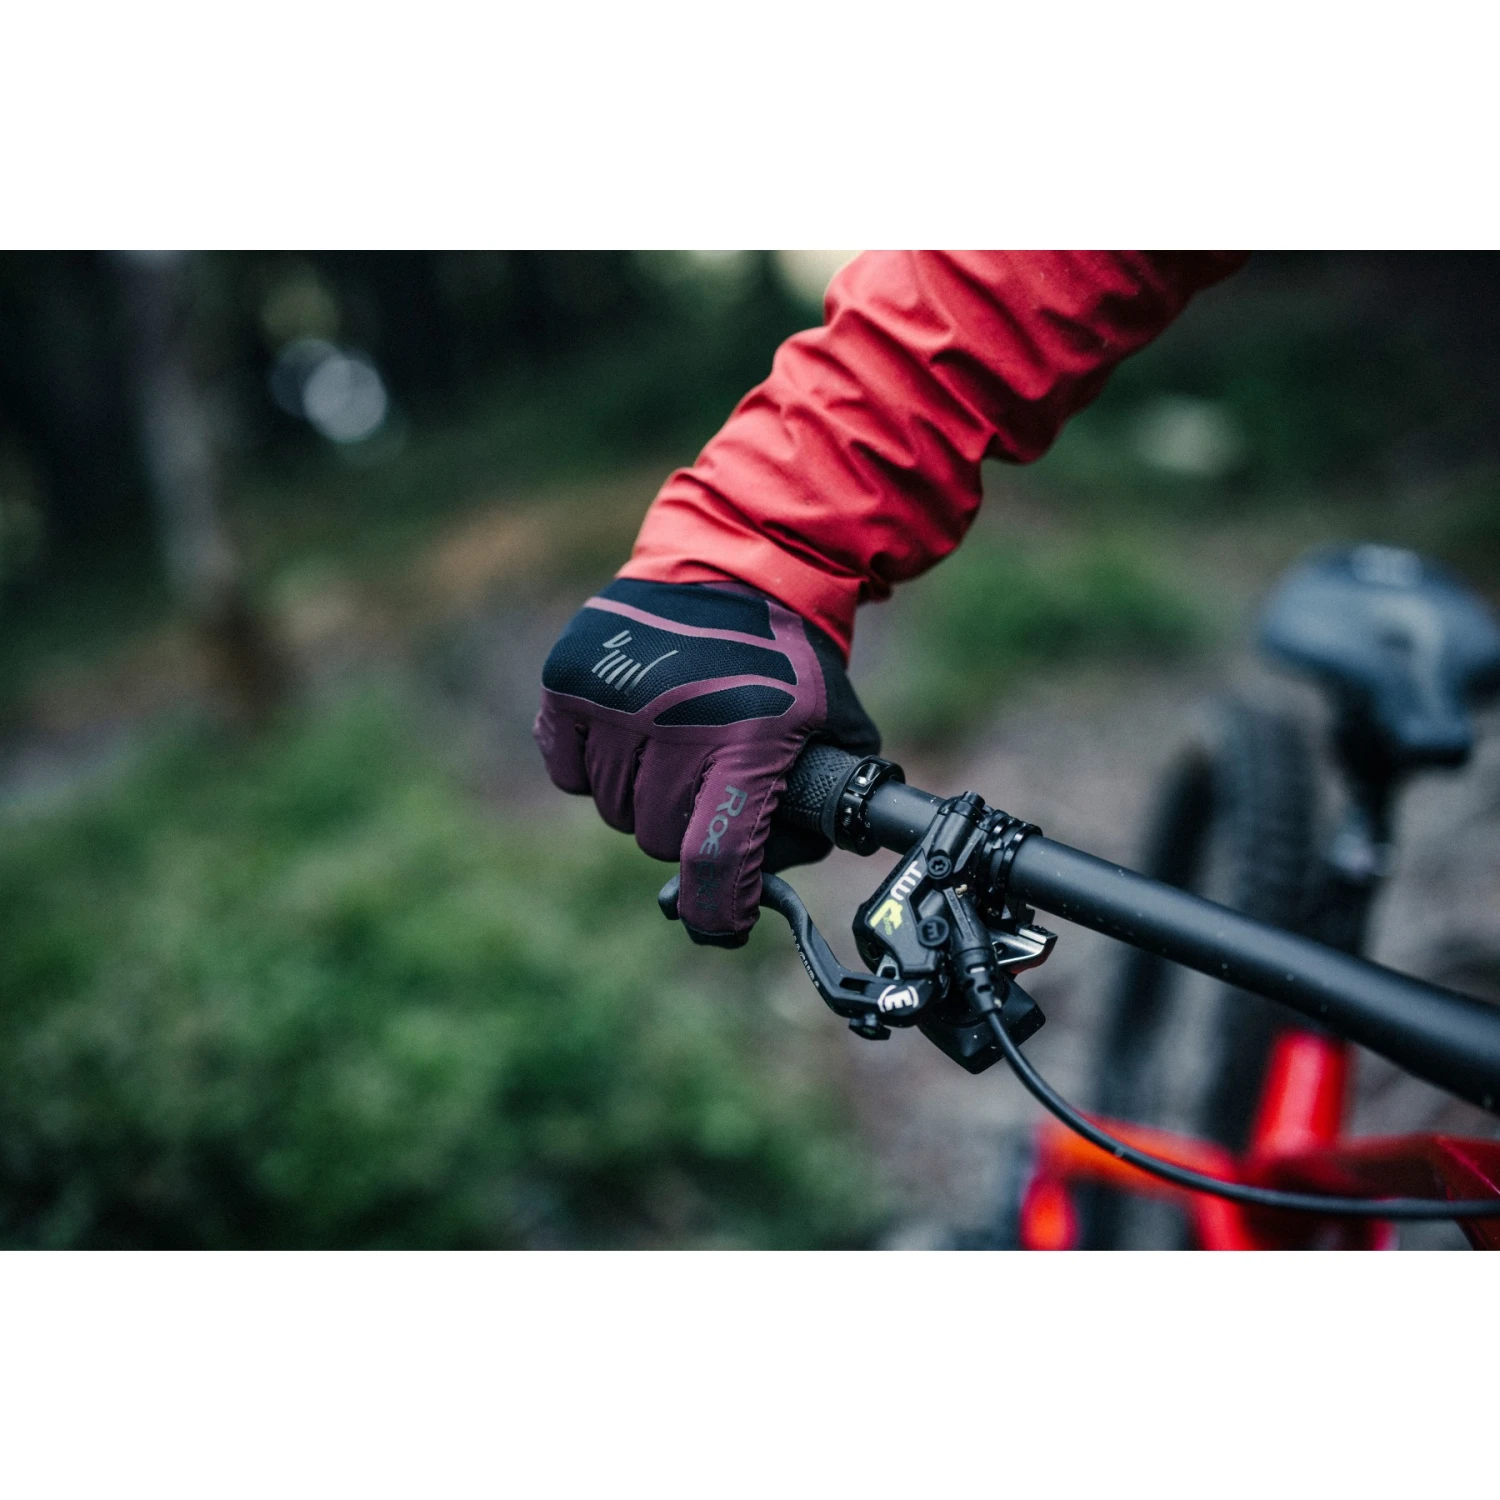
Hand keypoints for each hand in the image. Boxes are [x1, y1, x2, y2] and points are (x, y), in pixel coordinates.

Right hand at [534, 578, 878, 945]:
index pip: (715, 860)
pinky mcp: (568, 682)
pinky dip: (595, 766)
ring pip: (612, 809)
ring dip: (642, 795)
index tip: (721, 924)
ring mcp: (613, 700)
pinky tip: (632, 729)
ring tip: (676, 741)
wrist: (735, 568)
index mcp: (748, 739)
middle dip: (683, 826)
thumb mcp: (833, 736)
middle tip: (708, 781)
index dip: (717, 910)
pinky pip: (569, 773)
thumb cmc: (789, 669)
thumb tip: (757, 898)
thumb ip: (811, 823)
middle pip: (656, 838)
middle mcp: (675, 720)